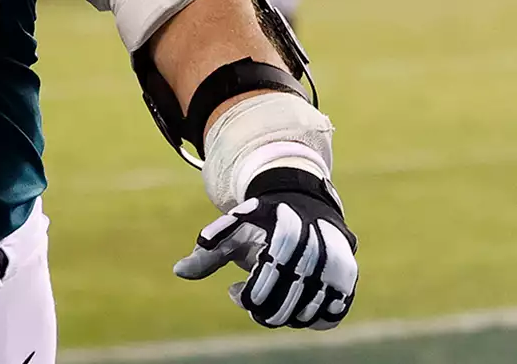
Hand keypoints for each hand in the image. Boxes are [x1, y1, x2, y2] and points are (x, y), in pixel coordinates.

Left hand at [174, 169, 356, 329]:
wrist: (305, 205)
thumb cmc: (262, 220)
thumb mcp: (233, 229)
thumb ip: (208, 252)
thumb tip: (177, 271)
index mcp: (284, 233)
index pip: (262, 289)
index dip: (246, 297)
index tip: (234, 290)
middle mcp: (316, 250)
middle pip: (281, 308)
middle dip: (260, 307)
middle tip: (249, 299)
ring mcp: (336, 269)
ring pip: (303, 317)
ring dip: (281, 313)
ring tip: (269, 294)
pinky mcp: (348, 284)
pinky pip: (327, 320)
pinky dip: (306, 319)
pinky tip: (290, 303)